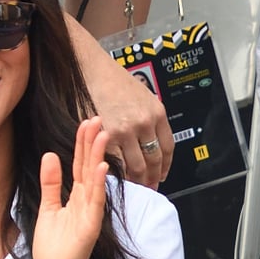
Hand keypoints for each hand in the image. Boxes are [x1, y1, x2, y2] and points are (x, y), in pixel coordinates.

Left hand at [32, 116, 108, 258]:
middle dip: (91, 143)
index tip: (84, 122)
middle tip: (96, 118)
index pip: (79, 165)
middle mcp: (86, 203)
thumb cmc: (54, 250)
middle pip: (88, 167)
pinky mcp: (90, 228)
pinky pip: (95, 203)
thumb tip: (50, 155)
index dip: (81, 144)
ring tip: (102, 135)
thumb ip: (51, 184)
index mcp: (76, 198)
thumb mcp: (48, 209)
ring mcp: (89, 214)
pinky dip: (98, 185)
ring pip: (94, 180)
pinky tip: (100, 168)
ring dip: (98, 157)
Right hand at [92, 61, 174, 186]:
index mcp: (156, 112)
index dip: (166, 166)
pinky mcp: (107, 137)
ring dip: (137, 181)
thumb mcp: (142, 96)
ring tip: (135, 188)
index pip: (167, 147)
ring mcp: (126, 131)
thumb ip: (148, 118)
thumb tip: (150, 141)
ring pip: (137, 166)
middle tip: (150, 188)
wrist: (91, 70)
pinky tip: (116, 180)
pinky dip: (117, 175)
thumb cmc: (112, 81)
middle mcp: (144, 123)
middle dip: (153, 178)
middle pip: (154, 160)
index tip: (163, 174)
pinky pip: (116, 163)